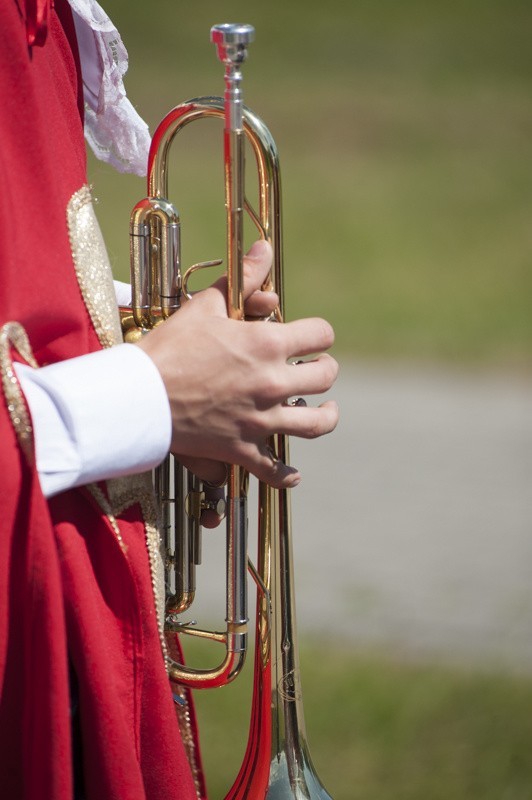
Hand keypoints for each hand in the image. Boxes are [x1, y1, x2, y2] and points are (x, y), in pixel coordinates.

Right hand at [136, 240, 338, 488]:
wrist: (138, 397)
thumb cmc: (169, 348)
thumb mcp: (206, 306)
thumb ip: (243, 279)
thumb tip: (265, 247)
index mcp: (267, 345)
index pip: (321, 335)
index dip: (319, 334)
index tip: (311, 338)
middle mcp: (273, 383)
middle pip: (325, 376)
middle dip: (323, 369)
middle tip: (313, 369)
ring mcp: (260, 419)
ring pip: (316, 424)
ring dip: (325, 416)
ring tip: (322, 410)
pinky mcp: (242, 448)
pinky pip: (275, 470)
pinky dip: (286, 474)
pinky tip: (293, 473)